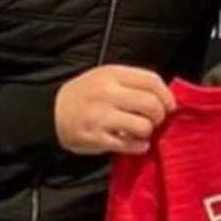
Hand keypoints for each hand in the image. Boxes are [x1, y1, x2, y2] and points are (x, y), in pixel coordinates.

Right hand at [54, 65, 175, 154]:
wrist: (51, 112)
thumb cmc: (85, 94)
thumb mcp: (106, 77)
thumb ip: (132, 82)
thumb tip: (164, 96)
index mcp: (112, 74)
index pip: (151, 80)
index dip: (166, 95)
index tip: (169, 105)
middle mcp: (107, 93)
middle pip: (151, 104)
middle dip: (160, 115)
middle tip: (156, 120)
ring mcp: (101, 116)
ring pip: (143, 126)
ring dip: (148, 132)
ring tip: (142, 131)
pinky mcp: (97, 138)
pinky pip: (129, 145)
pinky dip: (138, 146)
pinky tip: (135, 143)